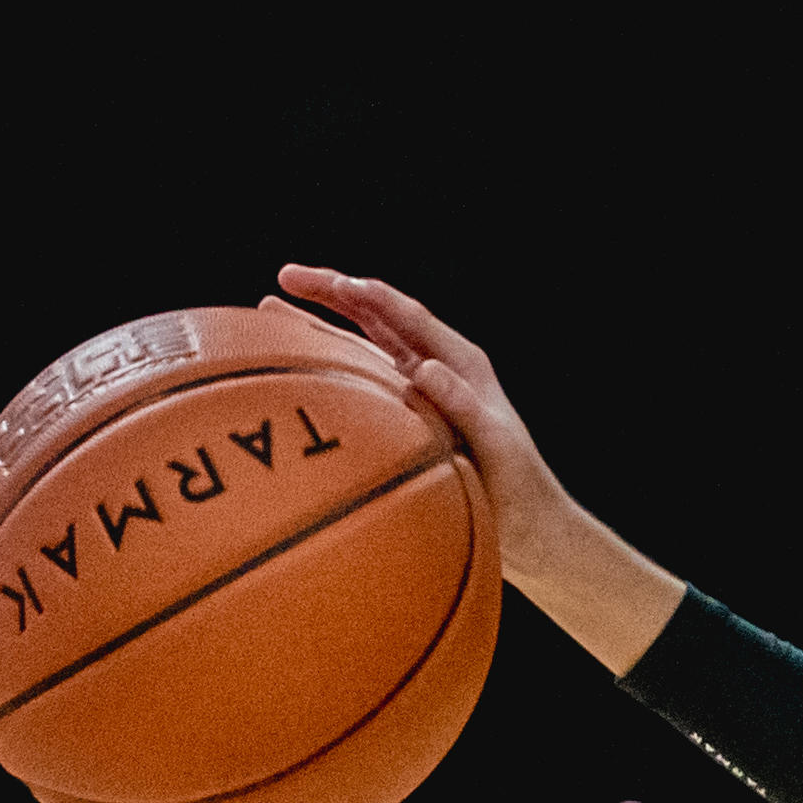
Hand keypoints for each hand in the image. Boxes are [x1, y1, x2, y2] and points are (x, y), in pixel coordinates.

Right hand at [277, 262, 607, 574]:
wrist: (529, 525)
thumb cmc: (519, 485)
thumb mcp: (495, 442)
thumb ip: (461, 404)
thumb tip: (423, 369)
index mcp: (461, 363)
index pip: (407, 317)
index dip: (370, 296)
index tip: (335, 282)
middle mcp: (436, 367)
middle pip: (376, 317)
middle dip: (332, 292)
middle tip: (286, 276)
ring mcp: (417, 391)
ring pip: (361, 344)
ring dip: (320, 323)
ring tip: (273, 306)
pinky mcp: (405, 418)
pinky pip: (361, 383)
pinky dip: (329, 366)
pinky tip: (298, 366)